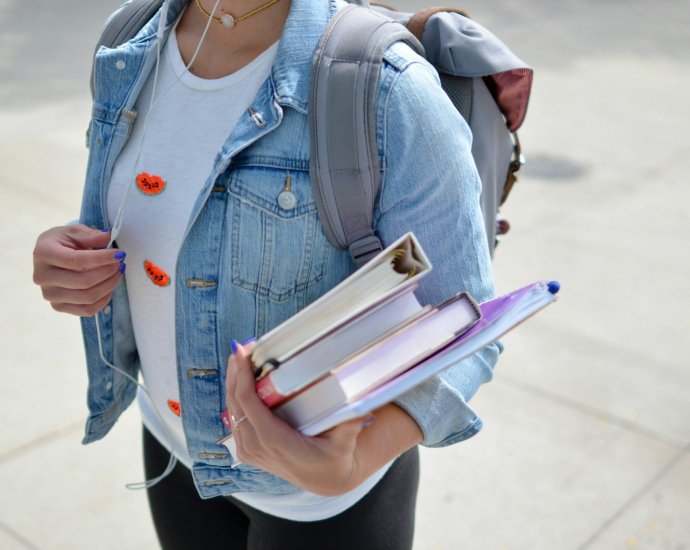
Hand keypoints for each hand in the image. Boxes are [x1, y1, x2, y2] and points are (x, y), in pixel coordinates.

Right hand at [33, 224, 125, 316]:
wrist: (49, 256)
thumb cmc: (64, 242)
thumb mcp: (75, 232)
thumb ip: (91, 235)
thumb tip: (109, 236)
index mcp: (43, 253)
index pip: (76, 260)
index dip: (101, 258)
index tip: (120, 254)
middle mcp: (42, 276)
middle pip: (83, 282)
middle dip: (108, 272)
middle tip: (120, 263)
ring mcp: (49, 294)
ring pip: (87, 298)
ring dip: (109, 285)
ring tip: (117, 273)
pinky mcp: (58, 306)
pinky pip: (87, 310)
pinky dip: (104, 299)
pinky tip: (109, 286)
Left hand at [226, 341, 372, 496]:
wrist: (325, 480)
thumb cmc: (334, 459)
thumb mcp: (344, 443)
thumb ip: (350, 425)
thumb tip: (363, 408)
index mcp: (274, 441)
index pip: (248, 403)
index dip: (242, 376)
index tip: (241, 352)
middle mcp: (256, 447)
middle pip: (235, 403)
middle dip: (235, 373)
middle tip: (240, 347)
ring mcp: (249, 451)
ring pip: (231, 411)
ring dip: (233, 383)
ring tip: (239, 358)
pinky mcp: (248, 451)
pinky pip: (235, 420)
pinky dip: (235, 398)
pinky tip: (240, 380)